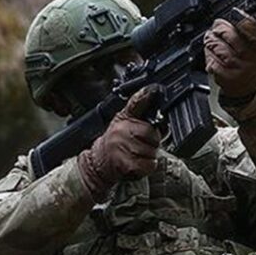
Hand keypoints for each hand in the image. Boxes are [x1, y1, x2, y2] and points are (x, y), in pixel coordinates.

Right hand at [78, 85, 161, 199]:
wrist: (98, 162)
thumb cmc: (115, 142)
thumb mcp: (123, 122)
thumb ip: (139, 114)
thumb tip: (157, 108)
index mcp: (123, 118)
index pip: (136, 103)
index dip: (146, 95)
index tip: (154, 89)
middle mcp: (122, 130)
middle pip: (152, 133)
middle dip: (153, 141)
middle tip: (144, 144)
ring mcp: (124, 147)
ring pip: (152, 150)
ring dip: (150, 155)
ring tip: (138, 154)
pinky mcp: (127, 163)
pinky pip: (149, 164)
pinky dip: (148, 166)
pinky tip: (139, 163)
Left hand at [204, 11, 255, 98]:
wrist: (248, 88)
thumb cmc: (253, 61)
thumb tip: (255, 9)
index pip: (251, 27)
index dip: (240, 17)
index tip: (234, 13)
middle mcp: (252, 59)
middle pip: (229, 34)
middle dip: (220, 27)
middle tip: (218, 26)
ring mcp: (237, 69)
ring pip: (217, 45)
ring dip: (211, 39)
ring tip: (213, 39)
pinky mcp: (224, 76)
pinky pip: (210, 58)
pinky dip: (208, 53)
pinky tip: (213, 53)